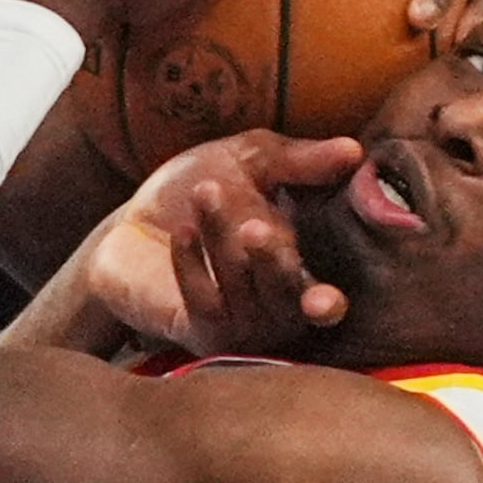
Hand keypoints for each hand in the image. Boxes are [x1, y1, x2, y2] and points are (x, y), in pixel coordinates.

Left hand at [79, 130, 365, 354]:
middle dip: (271, 258)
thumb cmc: (196, 190)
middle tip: (251, 225)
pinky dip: (192, 263)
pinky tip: (182, 231)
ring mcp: (240, 325)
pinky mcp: (201, 332)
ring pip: (242, 288)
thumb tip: (353, 150)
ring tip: (203, 192)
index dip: (329, 302)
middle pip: (287, 293)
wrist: (129, 225)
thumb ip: (298, 160)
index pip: (328, 299)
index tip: (325, 301)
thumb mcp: (250, 161)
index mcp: (302, 269)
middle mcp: (279, 307)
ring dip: (221, 237)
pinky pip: (204, 301)